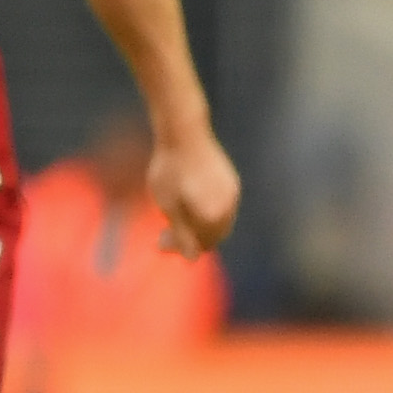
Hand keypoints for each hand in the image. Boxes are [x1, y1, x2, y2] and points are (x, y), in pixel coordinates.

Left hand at [147, 130, 239, 255]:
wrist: (184, 133)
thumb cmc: (170, 169)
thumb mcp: (168, 205)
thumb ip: (181, 233)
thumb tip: (192, 259)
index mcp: (213, 217)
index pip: (200, 244)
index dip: (180, 247)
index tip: (159, 242)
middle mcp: (229, 208)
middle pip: (213, 235)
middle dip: (190, 237)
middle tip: (164, 233)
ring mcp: (233, 194)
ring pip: (218, 221)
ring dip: (198, 225)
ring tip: (174, 217)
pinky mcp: (231, 181)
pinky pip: (221, 206)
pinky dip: (206, 211)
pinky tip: (188, 203)